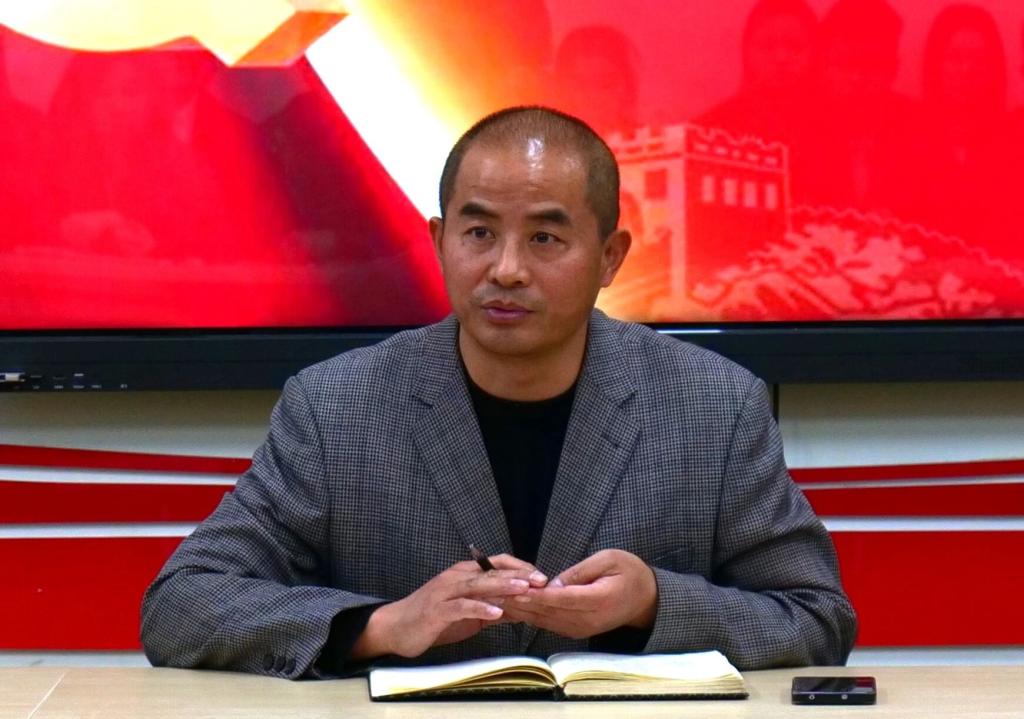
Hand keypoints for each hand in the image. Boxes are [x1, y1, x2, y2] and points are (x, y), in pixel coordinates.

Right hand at [352, 554, 547, 659]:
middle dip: (518, 575)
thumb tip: (521, 609)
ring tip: (524, 589)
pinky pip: (461, 607)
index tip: (541, 576)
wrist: (395, 627)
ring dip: (502, 586)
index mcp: (464, 574)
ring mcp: (445, 592)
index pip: (496, 563)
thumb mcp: (468, 613)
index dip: (519, 567)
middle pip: (491, 571)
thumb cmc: (433, 619)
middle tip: (541, 580)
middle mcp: (455, 577)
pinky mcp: (437, 610)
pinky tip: (495, 613)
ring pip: (478, 585)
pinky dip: (479, 608)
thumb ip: (492, 608)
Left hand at [500, 549, 657, 639]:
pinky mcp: (576, 631)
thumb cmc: (629, 573)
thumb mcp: (609, 560)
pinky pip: (549, 624)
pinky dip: (530, 616)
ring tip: (495, 600)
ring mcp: (581, 629)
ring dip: (520, 611)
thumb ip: (581, 572)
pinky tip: (512, 607)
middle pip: (547, 613)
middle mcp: (587, 620)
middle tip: (493, 593)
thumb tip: (553, 584)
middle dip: (519, 603)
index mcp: (597, 600)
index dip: (534, 595)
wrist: (646, 600)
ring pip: (544, 621)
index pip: (560, 599)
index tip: (512, 589)